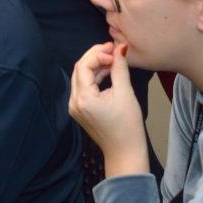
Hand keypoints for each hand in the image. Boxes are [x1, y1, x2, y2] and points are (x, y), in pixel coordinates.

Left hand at [68, 42, 149, 178]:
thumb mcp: (125, 93)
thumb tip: (120, 49)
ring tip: (113, 59)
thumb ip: (120, 68)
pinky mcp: (80, 110)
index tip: (115, 51)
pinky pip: (84, 87)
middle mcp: (74, 102)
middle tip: (113, 49)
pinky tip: (108, 72)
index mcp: (83, 98)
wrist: (125, 153)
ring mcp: (75, 107)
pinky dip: (95, 77)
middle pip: (80, 69)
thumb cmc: (127, 127)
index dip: (98, 53)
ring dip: (95, 66)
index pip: (84, 65)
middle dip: (95, 56)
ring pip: (81, 77)